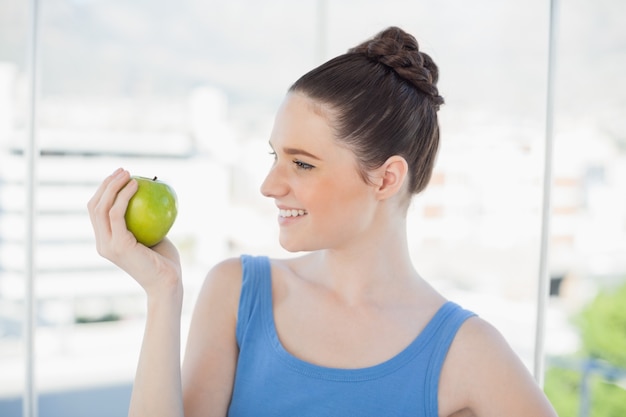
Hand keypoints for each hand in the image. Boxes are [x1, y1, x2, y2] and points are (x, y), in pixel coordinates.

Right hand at [87, 168, 181, 297]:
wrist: (168, 282)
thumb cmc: (165, 260)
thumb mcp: (153, 235)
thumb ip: (144, 220)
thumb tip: (148, 195)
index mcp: (106, 242)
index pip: (96, 211)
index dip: (104, 191)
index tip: (120, 176)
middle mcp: (102, 243)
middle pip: (94, 206)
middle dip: (106, 184)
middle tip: (123, 170)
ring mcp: (108, 245)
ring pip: (102, 207)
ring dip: (113, 186)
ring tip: (129, 174)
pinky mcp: (119, 245)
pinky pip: (118, 214)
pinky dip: (125, 197)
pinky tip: (137, 185)